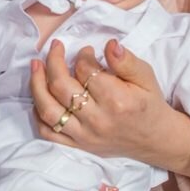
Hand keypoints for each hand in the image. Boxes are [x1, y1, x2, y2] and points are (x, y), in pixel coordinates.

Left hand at [31, 39, 178, 159]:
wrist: (154, 139)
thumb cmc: (148, 104)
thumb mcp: (146, 77)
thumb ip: (126, 61)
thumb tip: (109, 44)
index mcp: (117, 100)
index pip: (85, 71)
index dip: (82, 55)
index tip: (85, 50)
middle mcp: (97, 119)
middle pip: (61, 87)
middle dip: (53, 62)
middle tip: (55, 47)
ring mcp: (85, 135)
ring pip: (48, 110)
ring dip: (36, 85)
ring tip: (36, 66)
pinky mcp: (78, 145)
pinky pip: (48, 132)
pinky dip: (38, 114)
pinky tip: (40, 96)